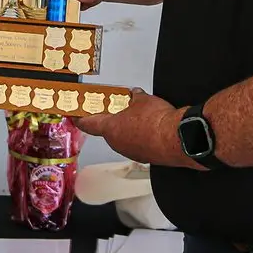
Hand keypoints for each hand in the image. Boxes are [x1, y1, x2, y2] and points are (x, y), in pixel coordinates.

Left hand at [75, 89, 199, 168]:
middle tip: (118, 110)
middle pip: (107, 131)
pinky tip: (151, 129)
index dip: (79, 118)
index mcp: (110, 128)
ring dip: (127, 130)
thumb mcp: (143, 99)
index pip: (87, 124)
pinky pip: (137, 145)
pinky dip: (141, 137)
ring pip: (123, 139)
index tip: (75, 116)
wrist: (177, 138)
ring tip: (140, 118)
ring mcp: (131, 152)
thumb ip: (134, 97)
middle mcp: (117, 143)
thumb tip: (134, 95)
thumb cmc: (157, 122)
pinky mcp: (145, 157)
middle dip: (112, 120)